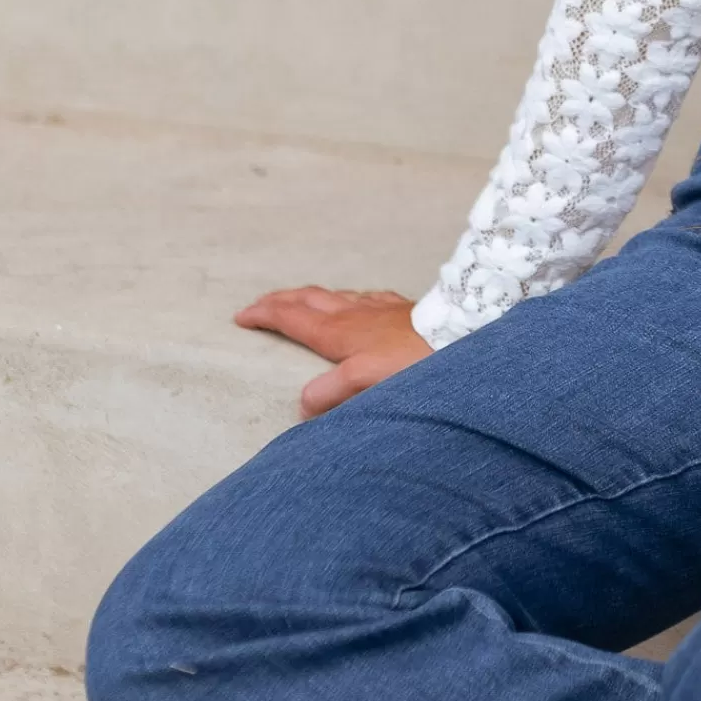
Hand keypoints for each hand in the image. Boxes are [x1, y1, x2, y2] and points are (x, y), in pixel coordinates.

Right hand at [234, 284, 432, 420]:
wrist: (459, 334)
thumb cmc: (411, 359)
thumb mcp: (364, 380)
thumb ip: (330, 391)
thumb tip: (303, 404)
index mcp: (338, 330)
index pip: (291, 317)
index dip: (265, 315)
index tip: (242, 316)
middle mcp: (354, 312)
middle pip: (308, 299)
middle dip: (281, 300)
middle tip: (261, 305)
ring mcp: (378, 307)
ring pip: (336, 295)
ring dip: (311, 298)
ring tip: (302, 302)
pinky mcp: (401, 307)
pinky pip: (365, 297)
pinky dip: (347, 299)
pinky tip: (357, 303)